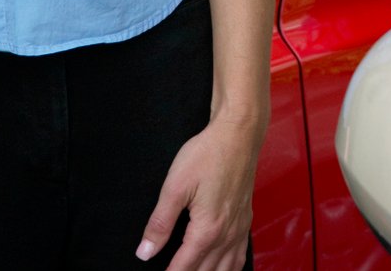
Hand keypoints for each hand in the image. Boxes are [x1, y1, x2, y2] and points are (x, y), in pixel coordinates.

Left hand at [139, 114, 264, 270]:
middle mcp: (227, 235)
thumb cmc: (208, 154)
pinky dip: (229, 269)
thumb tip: (144, 252)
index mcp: (207, 230)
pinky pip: (240, 257)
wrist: (239, 133)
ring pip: (226, 270)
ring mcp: (239, 229)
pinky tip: (222, 269)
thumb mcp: (176, 186)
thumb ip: (160, 223)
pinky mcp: (245, 220)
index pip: (184, 267)